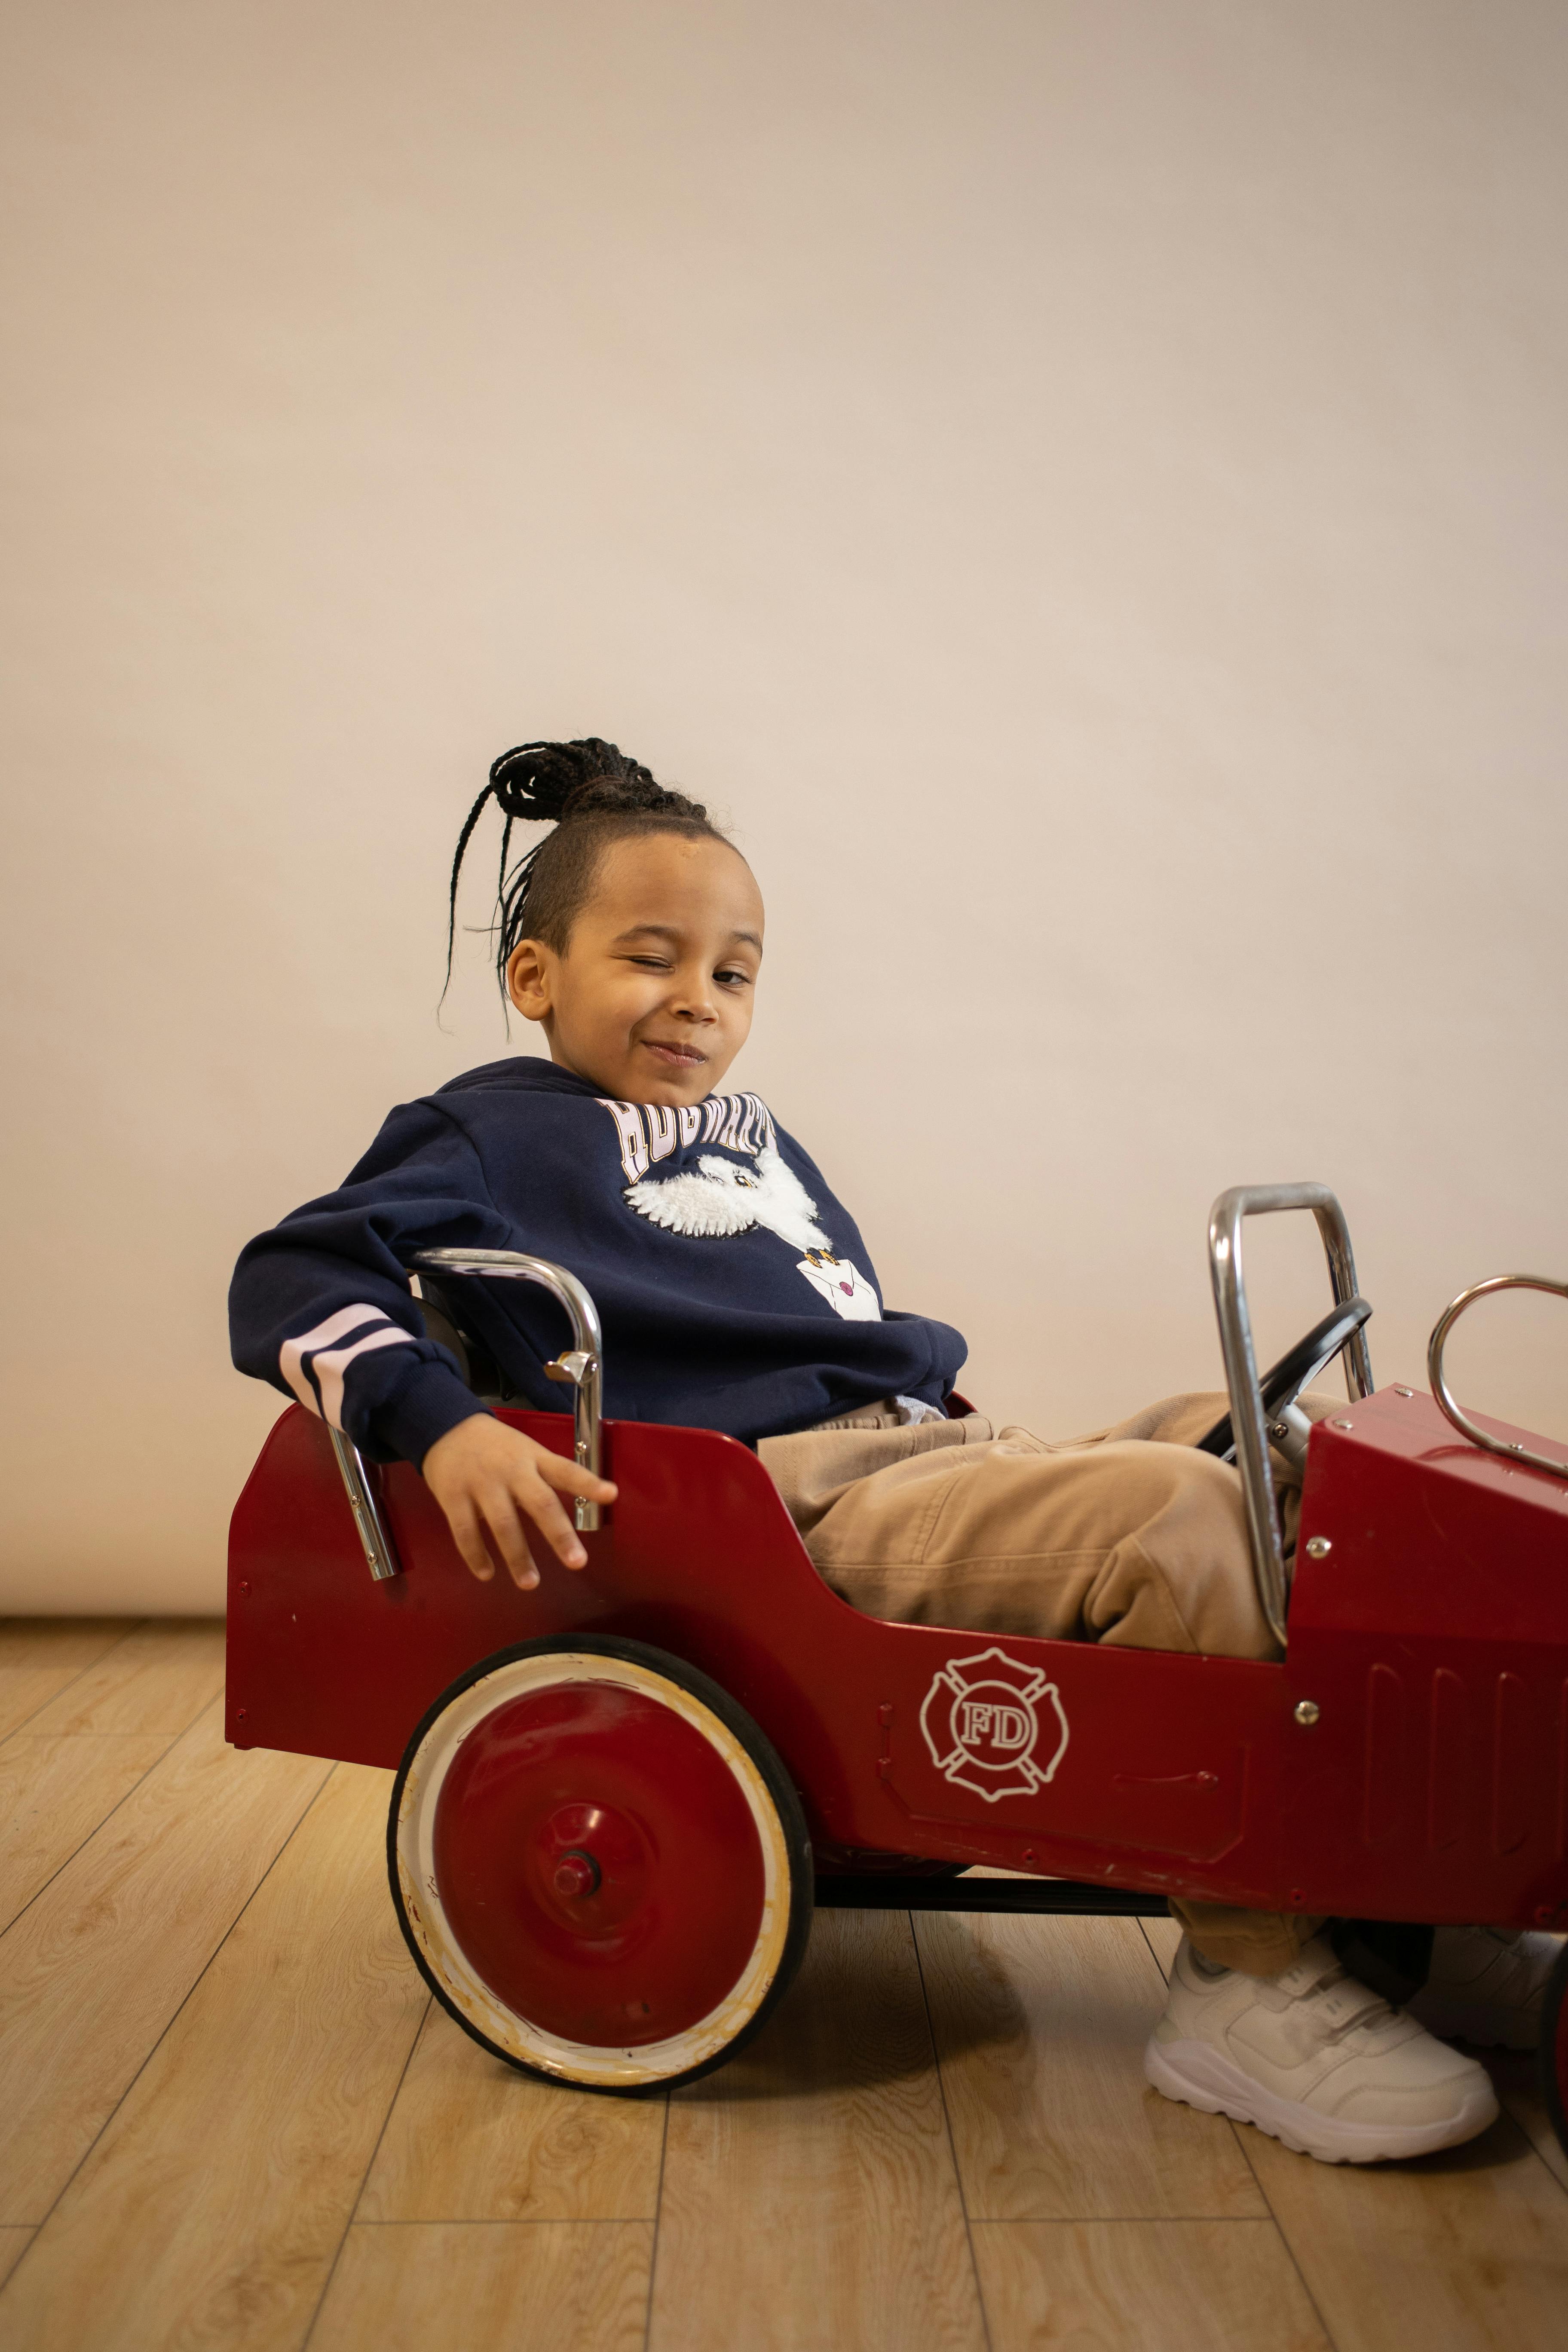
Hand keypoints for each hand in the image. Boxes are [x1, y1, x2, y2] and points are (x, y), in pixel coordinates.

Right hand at [421, 1413, 617, 1588]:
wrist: (446, 1428)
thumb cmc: (496, 1447)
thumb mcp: (527, 1450)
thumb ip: (548, 1475)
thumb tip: (582, 1504)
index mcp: (534, 1458)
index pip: (566, 1470)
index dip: (588, 1482)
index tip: (611, 1495)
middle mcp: (511, 1471)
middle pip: (540, 1502)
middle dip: (559, 1535)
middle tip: (577, 1562)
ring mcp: (481, 1484)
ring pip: (503, 1523)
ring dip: (518, 1556)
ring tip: (530, 1583)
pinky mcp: (453, 1497)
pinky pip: (466, 1531)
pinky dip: (476, 1555)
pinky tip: (487, 1573)